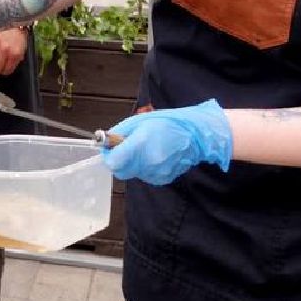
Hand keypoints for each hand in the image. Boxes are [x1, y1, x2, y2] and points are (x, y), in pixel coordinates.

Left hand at [102, 100, 232, 184]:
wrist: (194, 136)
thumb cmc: (168, 123)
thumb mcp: (139, 121)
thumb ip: (120, 133)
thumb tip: (107, 141)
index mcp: (140, 145)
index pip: (113, 162)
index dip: (108, 155)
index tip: (109, 148)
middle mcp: (147, 163)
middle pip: (120, 171)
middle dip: (118, 161)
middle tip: (124, 148)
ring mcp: (156, 173)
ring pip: (132, 173)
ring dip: (132, 164)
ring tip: (144, 149)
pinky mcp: (163, 179)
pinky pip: (145, 176)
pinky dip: (144, 168)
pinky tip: (153, 156)